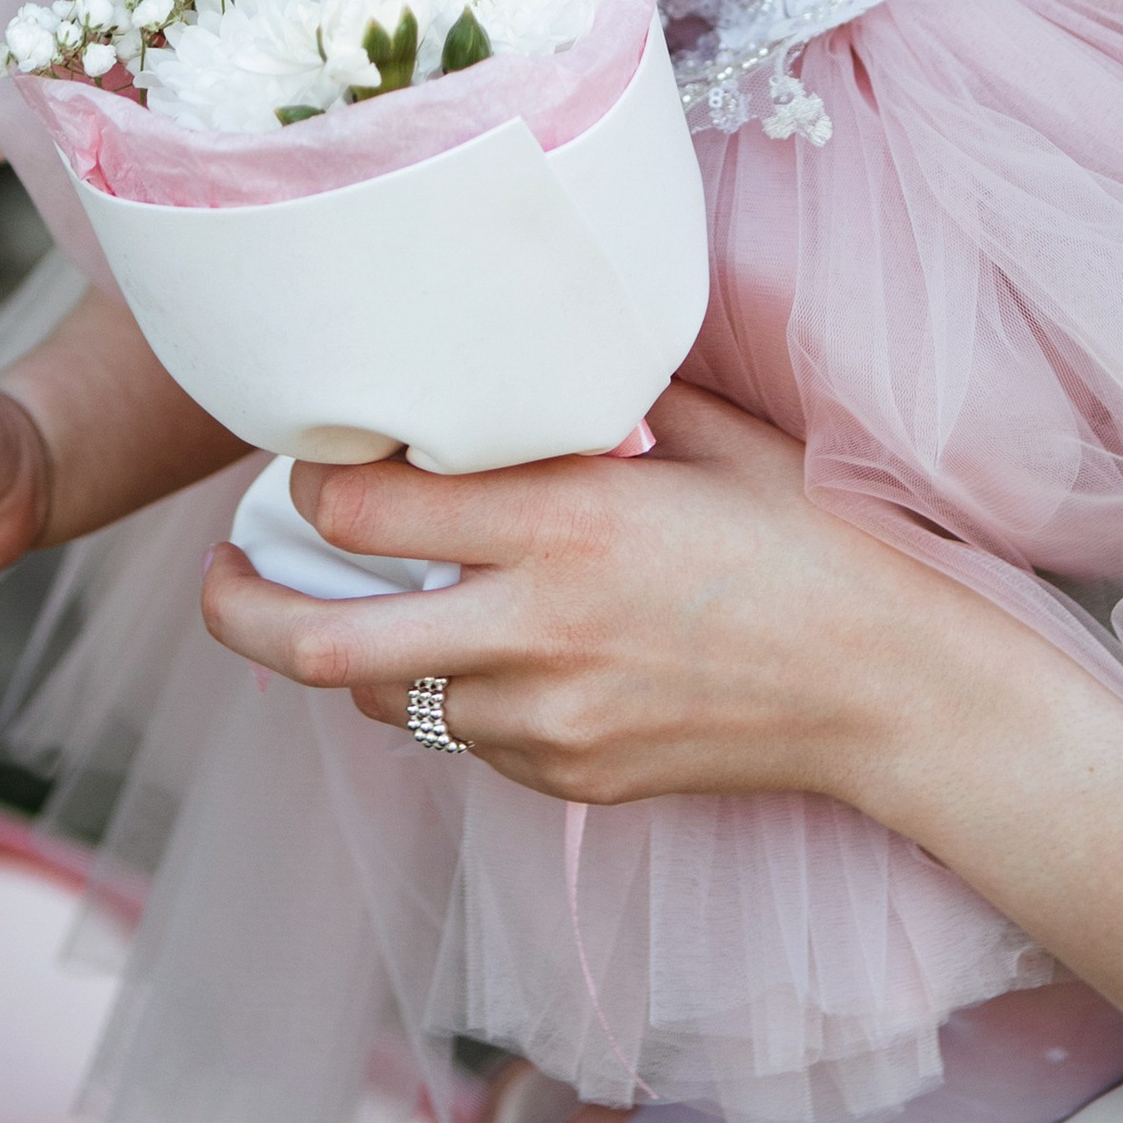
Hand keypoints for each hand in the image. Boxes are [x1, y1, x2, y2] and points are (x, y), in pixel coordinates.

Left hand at [197, 384, 1003, 815]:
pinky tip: (494, 652)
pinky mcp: (571, 780)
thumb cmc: (819, 541)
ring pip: (382, 702)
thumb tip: (531, 342)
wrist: (896, 690)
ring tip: (372, 606)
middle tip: (226, 572)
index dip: (310, 485)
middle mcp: (534, 631)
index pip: (357, 513)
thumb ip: (606, 395)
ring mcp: (547, 723)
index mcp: (563, 523)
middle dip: (242, 607)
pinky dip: (451, 697)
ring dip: (360, 654)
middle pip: (316, 643)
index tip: (314, 463)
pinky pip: (465, 742)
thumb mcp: (716, 436)